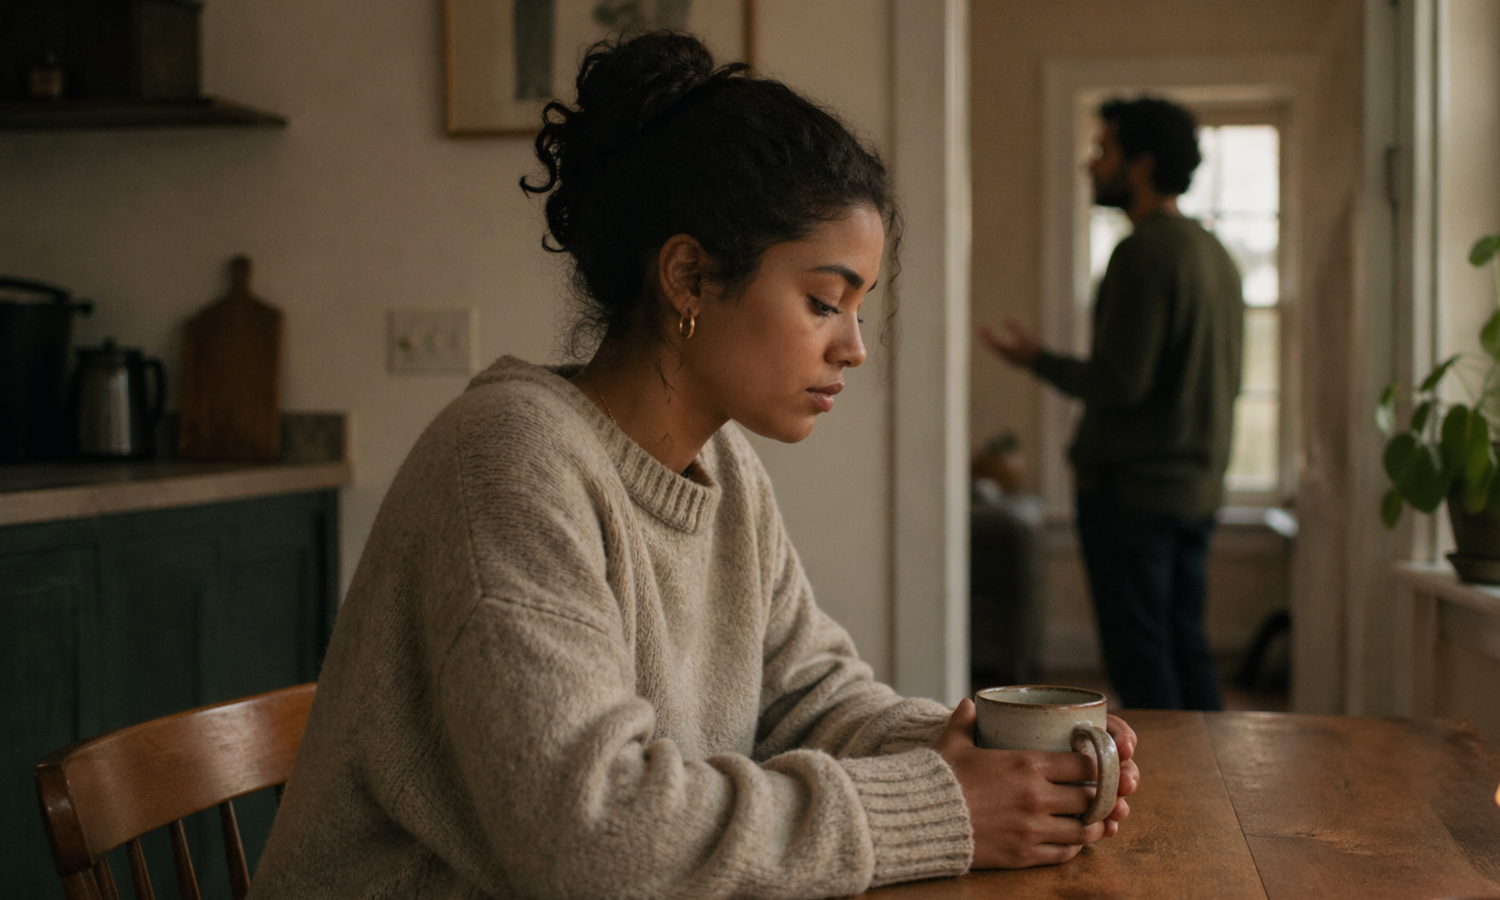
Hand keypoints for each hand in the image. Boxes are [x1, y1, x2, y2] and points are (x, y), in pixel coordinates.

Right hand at [933, 700, 1135, 868]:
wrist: (921, 819)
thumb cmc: (938, 778)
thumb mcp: (953, 743)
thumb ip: (965, 722)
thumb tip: (969, 705)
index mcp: (1027, 764)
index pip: (1085, 765)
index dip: (1097, 766)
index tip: (1096, 766)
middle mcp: (1037, 797)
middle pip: (1092, 798)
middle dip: (1099, 796)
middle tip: (1098, 795)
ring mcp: (1033, 828)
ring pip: (1084, 829)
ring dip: (1093, 825)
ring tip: (1092, 820)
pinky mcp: (1024, 854)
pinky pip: (1064, 853)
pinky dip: (1073, 847)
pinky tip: (1071, 840)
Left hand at [977, 319, 1042, 367]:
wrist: (1043, 364)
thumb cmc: (1034, 349)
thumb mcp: (1025, 335)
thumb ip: (1015, 327)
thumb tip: (1006, 317)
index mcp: (1006, 350)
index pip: (992, 341)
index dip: (986, 333)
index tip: (980, 326)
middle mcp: (1005, 357)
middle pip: (992, 346)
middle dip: (986, 337)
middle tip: (980, 329)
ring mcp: (1010, 360)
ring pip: (997, 351)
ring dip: (992, 343)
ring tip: (988, 336)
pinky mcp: (1015, 362)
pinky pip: (1003, 354)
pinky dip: (998, 347)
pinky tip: (1000, 345)